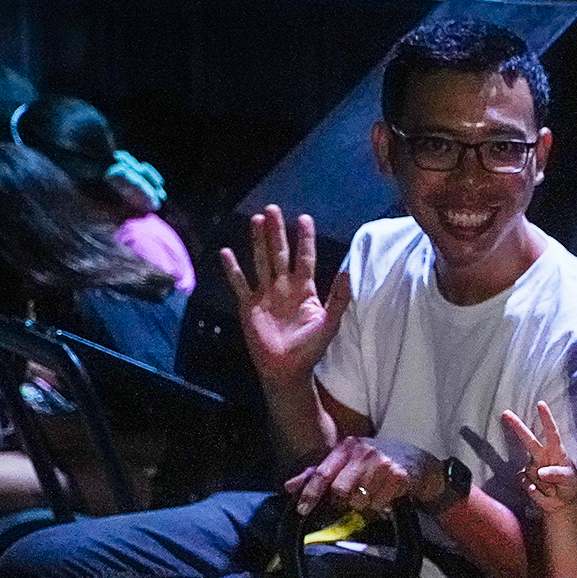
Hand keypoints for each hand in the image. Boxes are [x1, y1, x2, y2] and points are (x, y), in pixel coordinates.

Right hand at [221, 206, 347, 383]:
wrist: (286, 369)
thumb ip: (339, 299)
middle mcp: (283, 287)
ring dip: (258, 241)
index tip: (304, 218)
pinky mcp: (248, 305)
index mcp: (305, 289)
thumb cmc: (310, 348)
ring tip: (256, 220)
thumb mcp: (329, 323)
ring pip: (261, 261)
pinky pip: (240, 283)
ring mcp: (265, 294)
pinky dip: (233, 269)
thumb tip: (349, 273)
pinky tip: (227, 252)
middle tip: (273, 208)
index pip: (305, 258)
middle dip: (277, 231)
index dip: (305, 239)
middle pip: (280, 253)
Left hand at [284, 435, 438, 515]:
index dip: (310, 493)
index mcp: (347, 447)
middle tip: (350, 504)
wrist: (420, 462)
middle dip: (342, 502)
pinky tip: (386, 499)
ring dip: (363, 507)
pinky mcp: (398, 476)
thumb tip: (289, 487)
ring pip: (359, 500)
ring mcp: (382, 463)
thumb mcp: (349, 462)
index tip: (302, 510)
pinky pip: (378, 503)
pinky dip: (379, 507)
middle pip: (339, 490)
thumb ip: (319, 473)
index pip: (322, 473)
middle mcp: (363, 452)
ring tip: (371, 500)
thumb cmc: (379, 463)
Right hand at [503, 401, 576, 518]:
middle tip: (506, 412)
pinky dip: (534, 491)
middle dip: (517, 426)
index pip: (551, 433)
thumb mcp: (569, 481)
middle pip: (528, 439)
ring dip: (541, 483)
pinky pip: (525, 483)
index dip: (546, 419)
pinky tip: (542, 494)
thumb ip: (558, 474)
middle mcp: (542, 457)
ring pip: (528, 469)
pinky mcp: (526, 480)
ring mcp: (532, 468)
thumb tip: (541, 471)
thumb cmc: (570, 487)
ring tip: (553, 490)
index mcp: (556, 452)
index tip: (541, 404)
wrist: (563, 505)